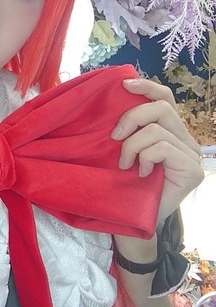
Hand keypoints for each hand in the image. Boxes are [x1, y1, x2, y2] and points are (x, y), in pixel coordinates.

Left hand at [111, 77, 203, 223]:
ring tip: (125, 164)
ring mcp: (192, 155)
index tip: (123, 85)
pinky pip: (163, 148)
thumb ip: (128, 127)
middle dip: (132, 118)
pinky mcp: (193, 171)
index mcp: (171, 131)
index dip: (146, 87)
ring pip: (158, 129)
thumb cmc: (125, 184)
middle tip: (114, 138)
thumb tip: (115, 96)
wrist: (133, 221)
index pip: (165, 98)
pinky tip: (142, 174)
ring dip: (132, 145)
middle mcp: (186, 140)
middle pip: (162, 107)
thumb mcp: (123, 148)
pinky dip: (145, 158)